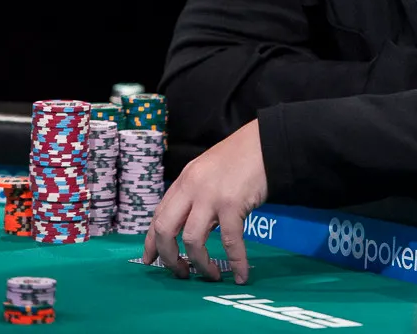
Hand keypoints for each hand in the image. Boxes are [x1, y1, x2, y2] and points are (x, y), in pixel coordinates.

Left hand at [143, 119, 267, 283]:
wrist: (266, 141)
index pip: (158, 215)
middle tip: (180, 272)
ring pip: (192, 239)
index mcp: (184, 181)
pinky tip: (241, 274)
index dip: (152, 242)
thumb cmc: (242, 156)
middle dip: (168, 257)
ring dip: (200, 264)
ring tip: (210, 275)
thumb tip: (191, 224)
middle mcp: (191, 188)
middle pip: (165, 229)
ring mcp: (210, 196)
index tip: (150, 260)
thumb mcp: (208, 171)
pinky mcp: (232, 203)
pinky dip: (236, 261)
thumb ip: (196, 194)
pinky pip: (230, 241)